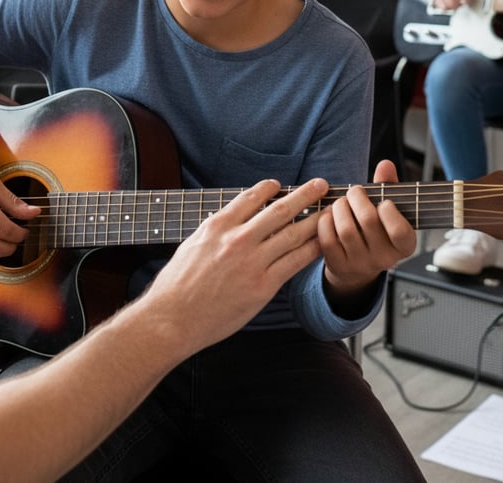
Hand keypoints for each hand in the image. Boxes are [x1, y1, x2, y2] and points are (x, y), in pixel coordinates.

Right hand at [149, 177, 326, 353]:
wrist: (172, 319)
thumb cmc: (176, 286)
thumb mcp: (192, 245)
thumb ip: (214, 231)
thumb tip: (226, 220)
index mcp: (218, 226)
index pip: (250, 197)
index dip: (269, 188)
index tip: (280, 184)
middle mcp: (237, 239)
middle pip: (279, 210)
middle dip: (304, 195)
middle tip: (321, 185)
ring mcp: (252, 262)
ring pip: (292, 234)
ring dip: (315, 220)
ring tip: (330, 211)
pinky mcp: (262, 286)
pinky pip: (294, 263)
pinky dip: (311, 250)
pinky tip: (323, 243)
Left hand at [318, 160, 415, 317]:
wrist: (358, 265)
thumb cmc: (376, 229)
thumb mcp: (388, 210)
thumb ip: (389, 186)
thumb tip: (385, 164)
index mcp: (404, 245)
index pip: (399, 230)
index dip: (389, 211)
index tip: (383, 202)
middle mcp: (384, 258)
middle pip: (368, 221)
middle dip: (357, 198)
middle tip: (354, 191)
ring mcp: (361, 264)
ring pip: (346, 229)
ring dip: (340, 207)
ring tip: (341, 202)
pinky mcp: (339, 265)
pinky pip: (328, 239)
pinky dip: (325, 221)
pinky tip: (329, 214)